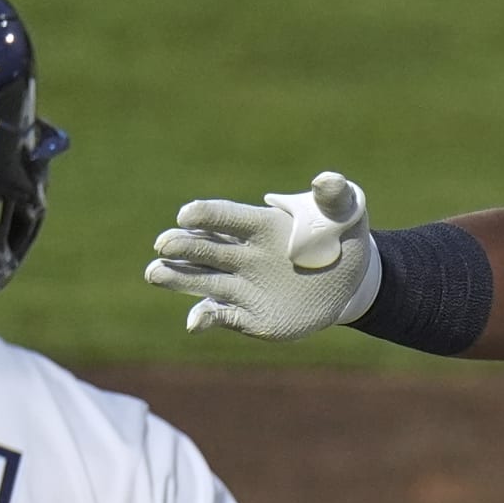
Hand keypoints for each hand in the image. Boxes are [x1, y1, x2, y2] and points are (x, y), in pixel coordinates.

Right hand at [145, 172, 381, 339]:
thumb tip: (325, 179)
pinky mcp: (247, 314)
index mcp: (260, 225)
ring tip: (154, 274)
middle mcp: (242, 254)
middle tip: (163, 245)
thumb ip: (335, 194)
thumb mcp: (347, 211)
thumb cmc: (342, 237)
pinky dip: (205, 319)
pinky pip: (220, 316)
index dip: (205, 215)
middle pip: (204, 248)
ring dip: (176, 277)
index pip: (226, 217)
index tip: (186, 216)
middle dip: (182, 245)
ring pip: (200, 280)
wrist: (350, 280)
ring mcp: (242, 285)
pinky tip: (195, 322)